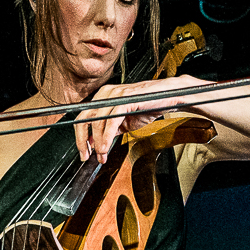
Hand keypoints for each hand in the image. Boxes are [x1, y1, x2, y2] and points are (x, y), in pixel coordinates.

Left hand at [73, 75, 206, 162]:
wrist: (168, 97)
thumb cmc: (148, 106)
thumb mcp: (123, 121)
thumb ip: (109, 130)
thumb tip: (96, 143)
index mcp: (103, 96)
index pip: (84, 116)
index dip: (81, 136)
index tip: (84, 151)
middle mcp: (105, 93)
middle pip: (84, 118)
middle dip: (82, 140)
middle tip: (85, 156)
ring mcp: (114, 95)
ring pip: (96, 122)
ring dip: (97, 143)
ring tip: (101, 156)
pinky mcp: (125, 100)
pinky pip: (110, 122)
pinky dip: (106, 137)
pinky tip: (105, 148)